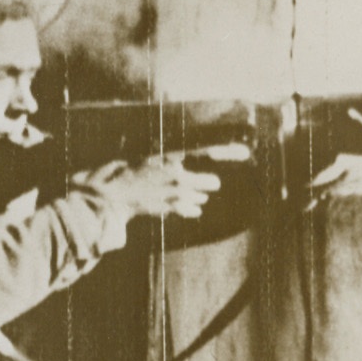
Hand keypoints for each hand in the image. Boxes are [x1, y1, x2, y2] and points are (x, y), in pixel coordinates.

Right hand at [83, 153, 221, 219]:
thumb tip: (189, 160)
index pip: (208, 151)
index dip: (228, 151)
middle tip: (206, 183)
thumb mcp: (153, 158)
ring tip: (180, 192)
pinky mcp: (172, 207)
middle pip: (210, 182)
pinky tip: (189, 207)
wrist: (115, 194)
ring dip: (196, 196)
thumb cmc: (132, 172)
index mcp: (173, 157)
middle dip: (207, 183)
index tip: (246, 151)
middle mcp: (179, 175)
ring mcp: (176, 193)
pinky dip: (191, 208)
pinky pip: (191, 209)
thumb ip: (174, 160)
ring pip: (200, 197)